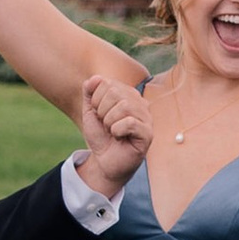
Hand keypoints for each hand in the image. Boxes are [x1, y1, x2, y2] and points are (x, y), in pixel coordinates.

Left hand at [75, 72, 151, 196]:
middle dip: (102, 112)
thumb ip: (90, 92)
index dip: (96, 101)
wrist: (104, 161)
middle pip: (115, 93)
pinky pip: (130, 122)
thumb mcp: (90, 112)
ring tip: (112, 131)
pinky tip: (119, 137)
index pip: (107, 83)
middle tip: (106, 125)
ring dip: (109, 122)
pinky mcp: (148, 133)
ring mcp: (146, 117)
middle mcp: (140, 102)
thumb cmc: (101, 136)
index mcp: (127, 94)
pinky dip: (117, 130)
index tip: (100, 115)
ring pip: (124, 106)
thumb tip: (95, 78)